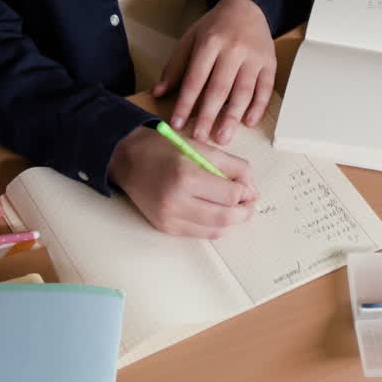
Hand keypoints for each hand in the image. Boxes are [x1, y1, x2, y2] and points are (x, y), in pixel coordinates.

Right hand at [109, 127, 257, 238]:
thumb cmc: (166, 150)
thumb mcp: (202, 148)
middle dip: (244, 211)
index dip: (245, 192)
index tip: (246, 186)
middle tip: (248, 202)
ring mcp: (170, 218)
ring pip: (216, 230)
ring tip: (233, 207)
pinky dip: (214, 225)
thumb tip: (252, 190)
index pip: (231, 195)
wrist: (129, 160)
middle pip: (226, 217)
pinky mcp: (166, 228)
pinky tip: (214, 211)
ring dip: (231, 220)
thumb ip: (232, 166)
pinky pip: (201, 234)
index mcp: (186, 176)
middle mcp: (176, 201)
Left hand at [153, 0, 274, 145]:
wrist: (247, 6)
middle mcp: (233, 50)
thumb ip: (175, 66)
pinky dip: (258, 107)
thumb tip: (157, 92)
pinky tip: (248, 122)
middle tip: (201, 139)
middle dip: (209, 116)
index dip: (185, 103)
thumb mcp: (190, 39)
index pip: (195, 79)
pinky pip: (265, 88)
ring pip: (243, 91)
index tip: (178, 124)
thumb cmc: (215, 27)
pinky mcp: (269, 62)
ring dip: (233, 117)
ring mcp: (254, 57)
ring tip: (223, 137)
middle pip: (219, 88)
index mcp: (210, 43)